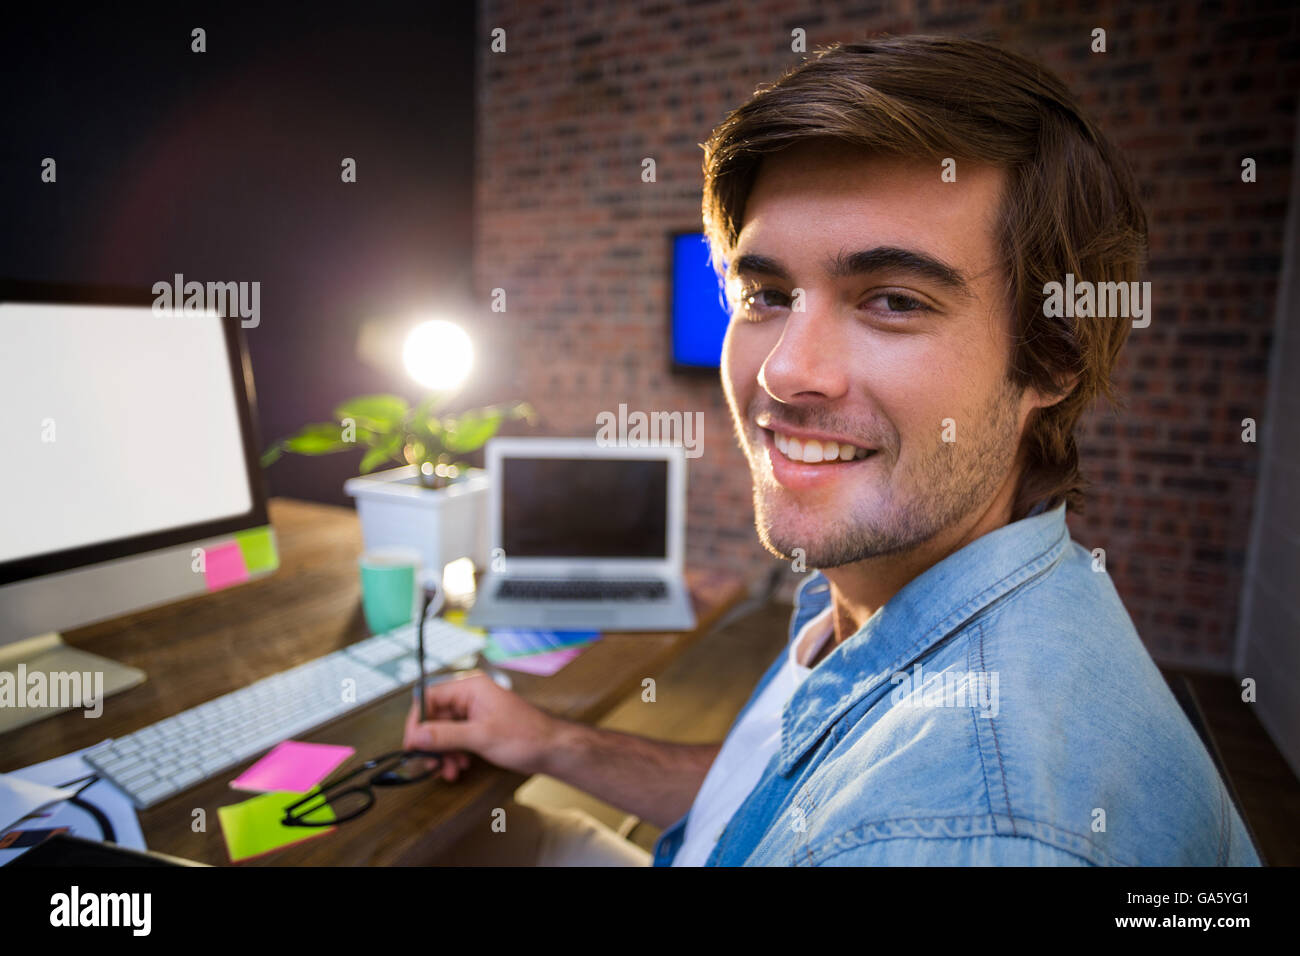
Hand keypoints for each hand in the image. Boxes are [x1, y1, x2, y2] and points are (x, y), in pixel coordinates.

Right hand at [403, 670, 561, 781]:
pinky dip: (453, 754)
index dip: (417, 722)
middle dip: (431, 742)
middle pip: (435, 717)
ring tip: (449, 770)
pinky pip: (456, 739)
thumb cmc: (526, 736)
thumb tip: (417, 735)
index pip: (429, 698)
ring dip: (442, 753)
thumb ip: (446, 735)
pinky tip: (459, 767)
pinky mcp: (479, 728)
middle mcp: (470, 697)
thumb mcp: (481, 736)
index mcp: (470, 688)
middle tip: (430, 763)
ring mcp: (474, 713)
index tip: (412, 744)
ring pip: (444, 731)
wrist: (551, 750)